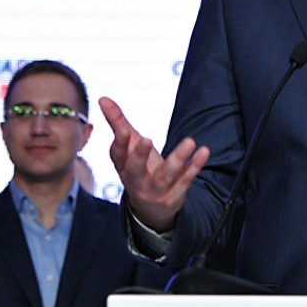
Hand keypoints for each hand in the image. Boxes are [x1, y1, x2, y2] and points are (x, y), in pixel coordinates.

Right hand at [98, 96, 209, 232]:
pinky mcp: (173, 195)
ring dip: (178, 159)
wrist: (150, 208)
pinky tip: (203, 151)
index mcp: (123, 166)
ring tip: (190, 141)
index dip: (120, 143)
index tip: (123, 130)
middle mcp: (136, 180)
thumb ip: (117, 122)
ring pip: (166, 176)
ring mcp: (155, 190)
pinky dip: (194, 167)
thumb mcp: (128, 147)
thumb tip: (103, 98)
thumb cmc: (137, 168)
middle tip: (147, 140)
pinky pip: (185, 181)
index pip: (118, 155)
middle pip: (135, 169)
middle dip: (140, 156)